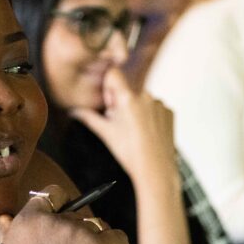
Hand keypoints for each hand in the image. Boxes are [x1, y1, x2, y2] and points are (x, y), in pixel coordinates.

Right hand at [0, 184, 129, 243]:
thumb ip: (9, 235)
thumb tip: (4, 218)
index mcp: (27, 221)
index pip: (51, 196)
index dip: (63, 207)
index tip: (68, 223)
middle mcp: (51, 221)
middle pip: (78, 217)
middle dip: (81, 238)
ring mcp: (75, 232)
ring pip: (98, 229)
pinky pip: (118, 239)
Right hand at [70, 67, 178, 184]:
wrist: (155, 170)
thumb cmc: (130, 153)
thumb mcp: (105, 134)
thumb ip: (88, 118)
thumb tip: (74, 111)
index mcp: (128, 98)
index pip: (114, 74)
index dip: (109, 88)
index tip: (111, 105)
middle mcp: (145, 96)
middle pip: (127, 90)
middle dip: (121, 103)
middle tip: (121, 125)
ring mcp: (159, 103)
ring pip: (141, 99)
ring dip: (136, 110)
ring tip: (135, 132)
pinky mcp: (169, 111)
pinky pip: (155, 107)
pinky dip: (150, 116)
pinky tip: (147, 132)